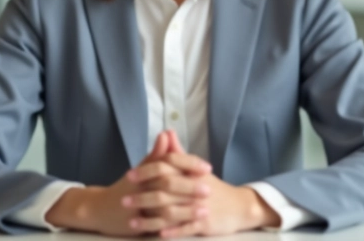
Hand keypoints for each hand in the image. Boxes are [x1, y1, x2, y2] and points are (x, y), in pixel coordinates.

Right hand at [45, 131, 210, 235]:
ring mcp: (138, 207)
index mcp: (145, 172)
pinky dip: (172, 228)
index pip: (169, 164)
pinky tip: (187, 229)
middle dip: (189, 187)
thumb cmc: (125, 188)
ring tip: (204, 211)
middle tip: (209, 189)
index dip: (189, 165)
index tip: (207, 168)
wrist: (100, 209)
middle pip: (167, 185)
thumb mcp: (140, 169)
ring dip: (186, 210)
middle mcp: (141, 187)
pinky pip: (156, 227)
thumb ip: (156, 154)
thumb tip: (167, 133)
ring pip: (164, 208)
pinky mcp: (136, 223)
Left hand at [142, 131, 280, 237]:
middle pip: (165, 189)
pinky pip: (186, 228)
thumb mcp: (196, 169)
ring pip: (171, 211)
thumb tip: (166, 132)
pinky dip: (172, 231)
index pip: (166, 166)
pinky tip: (157, 234)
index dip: (146, 170)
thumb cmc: (212, 187)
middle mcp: (194, 187)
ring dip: (150, 218)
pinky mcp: (205, 223)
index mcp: (190, 172)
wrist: (239, 206)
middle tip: (123, 201)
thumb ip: (178, 153)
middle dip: (142, 196)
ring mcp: (199, 206)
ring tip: (131, 222)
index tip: (129, 175)